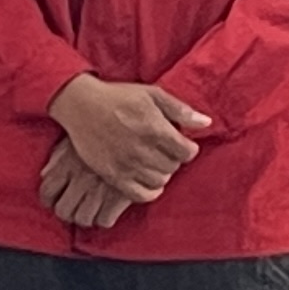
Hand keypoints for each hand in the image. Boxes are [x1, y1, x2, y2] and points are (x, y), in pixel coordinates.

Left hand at [38, 136, 135, 230]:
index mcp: (67, 164)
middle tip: (73, 210)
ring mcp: (99, 190)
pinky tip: (107, 211)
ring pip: (83, 219)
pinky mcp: (119, 197)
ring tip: (91, 212)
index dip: (49, 200)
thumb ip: (57, 157)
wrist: (137, 129)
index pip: (48, 192)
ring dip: (85, 217)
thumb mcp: (77, 137)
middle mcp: (80, 179)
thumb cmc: (106, 128)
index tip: (54, 201)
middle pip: (63, 210)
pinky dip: (104, 219)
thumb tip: (45, 175)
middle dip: (67, 212)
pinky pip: (105, 220)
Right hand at [48, 74, 212, 198]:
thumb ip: (181, 110)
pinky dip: (150, 192)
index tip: (181, 143)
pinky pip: (140, 195)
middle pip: (174, 166)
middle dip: (174, 159)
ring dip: (162, 173)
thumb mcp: (153, 94)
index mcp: (155, 129)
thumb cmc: (119, 97)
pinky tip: (149, 181)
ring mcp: (127, 165)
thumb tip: (207, 123)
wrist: (81, 105)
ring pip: (159, 181)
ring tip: (155, 162)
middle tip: (166, 151)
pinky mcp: (113, 175)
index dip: (188, 148)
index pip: (187, 152)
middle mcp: (143, 150)